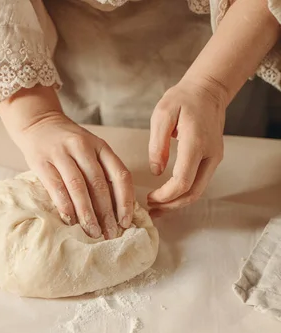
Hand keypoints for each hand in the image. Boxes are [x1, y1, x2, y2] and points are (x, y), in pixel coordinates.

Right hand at [16, 112, 133, 238]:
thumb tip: (116, 210)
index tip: (125, 222)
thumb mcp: (91, 150)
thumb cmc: (69, 144)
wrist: (38, 122)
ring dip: (87, 214)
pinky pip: (56, 188)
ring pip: (79, 187)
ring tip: (93, 232)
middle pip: (99, 184)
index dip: (125, 200)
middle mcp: (83, 147)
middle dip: (106, 213)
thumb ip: (102, 171)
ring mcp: (61, 153)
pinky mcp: (42, 162)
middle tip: (110, 234)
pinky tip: (71, 221)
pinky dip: (65, 206)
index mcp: (101, 146)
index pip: (120, 174)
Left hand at [148, 77, 226, 216]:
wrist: (209, 90)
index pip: (183, 181)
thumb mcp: (163, 113)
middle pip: (193, 192)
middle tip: (152, 210)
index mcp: (196, 143)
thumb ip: (158, 144)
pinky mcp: (213, 160)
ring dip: (178, 203)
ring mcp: (214, 158)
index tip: (150, 197)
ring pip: (198, 191)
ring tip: (158, 208)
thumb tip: (156, 171)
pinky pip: (199, 183)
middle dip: (171, 205)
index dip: (166, 195)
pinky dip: (184, 194)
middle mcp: (209, 154)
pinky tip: (169, 197)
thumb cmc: (184, 98)